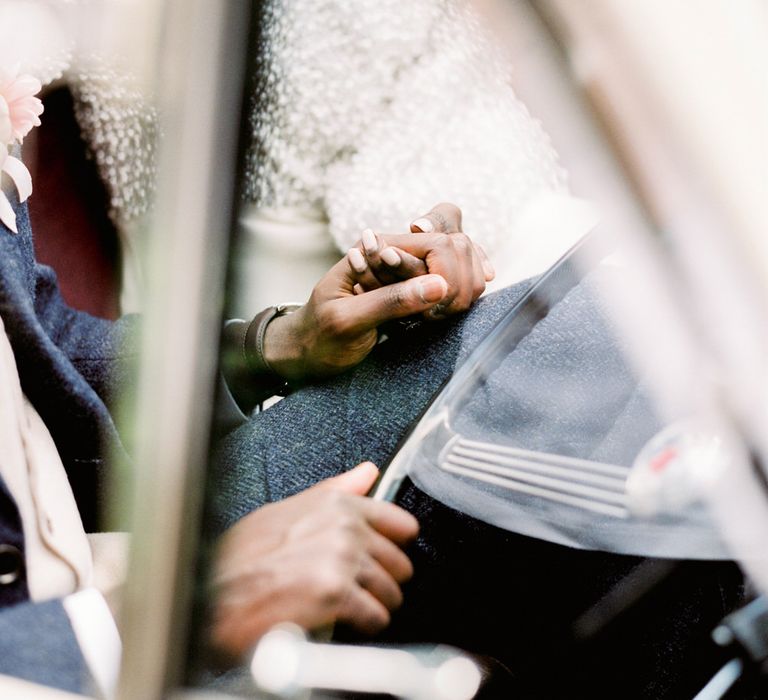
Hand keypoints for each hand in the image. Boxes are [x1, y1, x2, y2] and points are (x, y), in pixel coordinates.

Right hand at [210, 463, 417, 660]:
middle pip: (400, 561)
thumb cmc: (239, 557)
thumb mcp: (284, 510)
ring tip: (348, 604)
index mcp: (335, 505)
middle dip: (384, 578)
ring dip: (375, 603)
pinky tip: (343, 620)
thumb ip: (335, 491)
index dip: (395, 544)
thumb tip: (366, 472)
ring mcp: (341, 561)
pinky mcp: (336, 595)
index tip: (386, 555)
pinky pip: (377, 616)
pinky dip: (365, 624)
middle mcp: (343, 529)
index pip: (400, 522)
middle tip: (358, 585)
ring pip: (392, 591)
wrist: (210, 596)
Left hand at [263, 203, 493, 380]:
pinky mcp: (412, 293)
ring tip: (442, 317)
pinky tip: (455, 311)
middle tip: (440, 315)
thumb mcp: (348, 320)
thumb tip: (440, 285)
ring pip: (457, 261)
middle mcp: (396, 254)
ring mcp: (407, 273)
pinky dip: (460, 295)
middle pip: (453, 244)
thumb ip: (390, 301)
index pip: (435, 242)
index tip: (439, 306)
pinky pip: (448, 283)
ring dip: (464, 287)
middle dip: (460, 277)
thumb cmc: (318, 336)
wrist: (305, 354)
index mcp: (377, 250)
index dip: (449, 270)